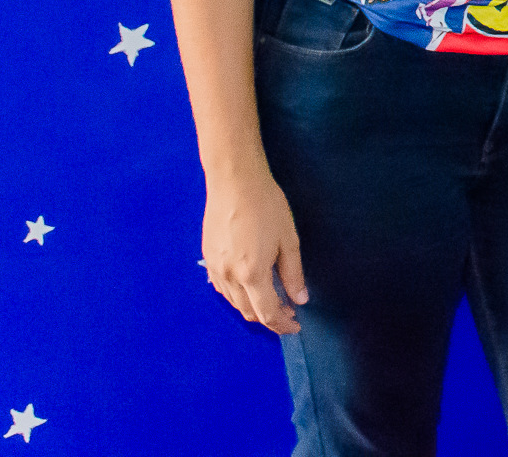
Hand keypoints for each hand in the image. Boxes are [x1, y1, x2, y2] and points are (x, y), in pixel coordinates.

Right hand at [203, 163, 306, 332]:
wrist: (234, 182)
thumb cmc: (267, 206)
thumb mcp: (288, 240)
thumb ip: (293, 273)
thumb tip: (300, 298)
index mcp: (252, 273)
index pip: (267, 313)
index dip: (282, 324)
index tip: (295, 325)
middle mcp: (230, 276)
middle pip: (248, 311)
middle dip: (269, 318)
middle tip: (288, 311)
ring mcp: (215, 268)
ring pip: (233, 302)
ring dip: (252, 307)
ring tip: (272, 300)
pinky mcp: (207, 258)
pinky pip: (221, 288)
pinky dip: (237, 295)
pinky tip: (249, 287)